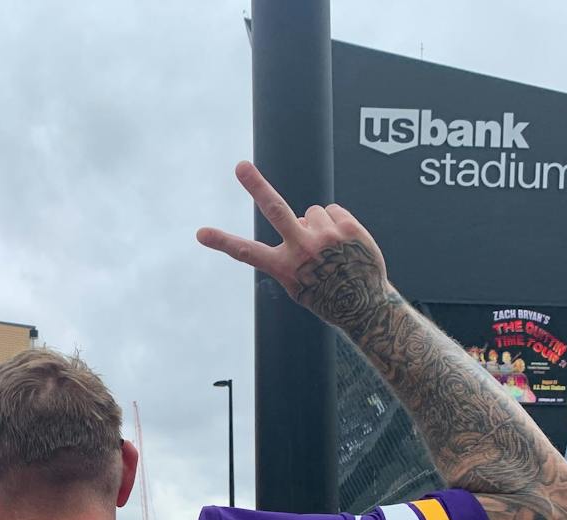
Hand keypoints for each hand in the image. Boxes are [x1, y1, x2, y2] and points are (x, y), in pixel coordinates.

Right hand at [197, 161, 390, 330]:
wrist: (365, 304)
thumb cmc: (326, 293)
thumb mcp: (298, 283)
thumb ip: (292, 252)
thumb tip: (304, 218)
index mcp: (284, 267)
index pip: (247, 252)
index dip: (222, 241)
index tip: (201, 234)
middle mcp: (303, 249)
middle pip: (275, 210)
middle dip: (256, 187)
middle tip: (241, 167)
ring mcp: (327, 237)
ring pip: (312, 212)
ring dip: (317, 225)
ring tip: (328, 249)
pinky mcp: (348, 227)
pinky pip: (333, 211)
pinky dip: (335, 223)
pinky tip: (342, 244)